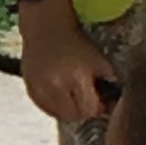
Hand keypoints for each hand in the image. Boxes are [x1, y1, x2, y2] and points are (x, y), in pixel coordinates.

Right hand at [19, 0, 117, 126]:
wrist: (46, 29)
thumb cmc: (76, 43)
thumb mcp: (98, 58)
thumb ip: (108, 79)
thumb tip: (114, 99)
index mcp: (77, 77)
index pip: (89, 109)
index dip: (98, 109)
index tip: (101, 104)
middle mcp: (57, 85)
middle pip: (74, 115)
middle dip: (84, 111)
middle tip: (88, 102)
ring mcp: (41, 88)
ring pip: (58, 115)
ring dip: (69, 112)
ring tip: (74, 101)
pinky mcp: (30, 88)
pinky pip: (44, 108)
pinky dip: (54, 108)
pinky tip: (60, 99)